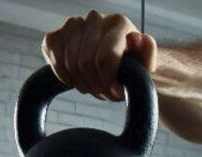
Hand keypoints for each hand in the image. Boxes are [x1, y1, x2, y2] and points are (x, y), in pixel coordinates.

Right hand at [41, 10, 157, 100]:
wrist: (117, 65)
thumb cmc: (133, 69)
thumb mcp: (146, 68)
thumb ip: (147, 55)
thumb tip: (140, 39)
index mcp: (119, 23)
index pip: (105, 57)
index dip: (108, 82)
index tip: (116, 94)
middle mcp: (95, 18)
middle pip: (86, 63)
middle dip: (96, 86)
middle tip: (105, 93)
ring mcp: (73, 23)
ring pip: (69, 63)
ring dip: (82, 83)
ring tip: (94, 87)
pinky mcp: (56, 34)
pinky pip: (53, 57)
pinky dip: (63, 75)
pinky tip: (76, 80)